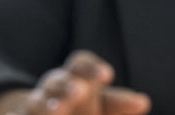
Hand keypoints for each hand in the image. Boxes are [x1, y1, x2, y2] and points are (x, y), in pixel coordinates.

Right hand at [0, 52, 150, 114]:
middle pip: (56, 82)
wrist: (38, 112)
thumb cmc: (79, 110)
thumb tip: (141, 101)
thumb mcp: (99, 106)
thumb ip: (115, 105)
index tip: (107, 74)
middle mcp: (51, 89)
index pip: (79, 65)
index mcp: (75, 80)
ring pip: (36, 103)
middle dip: (65, 87)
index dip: (89, 68)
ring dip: (45, 105)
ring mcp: (33, 106)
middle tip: (79, 91)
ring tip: (58, 110)